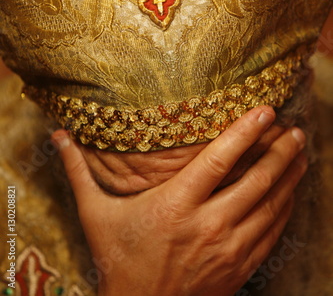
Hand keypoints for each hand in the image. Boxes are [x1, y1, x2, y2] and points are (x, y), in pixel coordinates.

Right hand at [52, 106, 306, 295]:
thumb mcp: (94, 215)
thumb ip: (79, 172)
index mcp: (174, 205)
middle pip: (255, 180)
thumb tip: (58, 135)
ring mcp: (228, 249)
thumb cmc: (118, 261)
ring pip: (271, 205)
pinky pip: (272, 233)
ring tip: (302, 152)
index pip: (218, 160)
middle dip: (280, 151)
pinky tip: (292, 192)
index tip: (265, 110)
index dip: (244, 132)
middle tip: (295, 129)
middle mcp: (207, 225)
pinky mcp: (239, 268)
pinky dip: (286, 209)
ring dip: (290, 176)